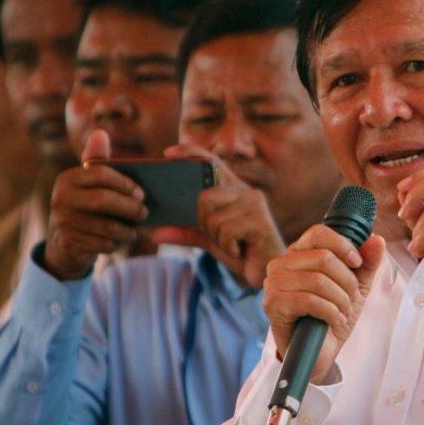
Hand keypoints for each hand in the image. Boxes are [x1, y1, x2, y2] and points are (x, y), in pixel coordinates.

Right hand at [43, 129, 146, 280]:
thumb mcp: (89, 183)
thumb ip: (97, 160)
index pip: (100, 173)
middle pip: (104, 200)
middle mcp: (60, 198)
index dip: (125, 183)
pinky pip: (103, 244)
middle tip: (144, 213)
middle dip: (130, 208)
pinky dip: (116, 244)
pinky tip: (118, 241)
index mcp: (67, 178)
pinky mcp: (68, 243)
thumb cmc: (85, 205)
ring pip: (106, 227)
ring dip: (126, 230)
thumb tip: (100, 133)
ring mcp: (62, 221)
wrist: (64, 242)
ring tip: (133, 230)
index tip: (141, 193)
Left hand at [151, 144, 285, 288]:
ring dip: (218, 239)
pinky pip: (225, 231)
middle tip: (222, 238)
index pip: (212, 163)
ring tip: (235, 245)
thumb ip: (186, 233)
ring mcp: (254, 204)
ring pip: (212, 218)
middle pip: (204, 197)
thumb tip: (157, 233)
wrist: (266, 272)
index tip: (168, 153)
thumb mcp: (210, 240)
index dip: (190, 153)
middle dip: (204, 224)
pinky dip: (228, 247)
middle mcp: (246, 191)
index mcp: (234, 190)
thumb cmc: (242, 251)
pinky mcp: (259, 220)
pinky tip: (241, 250)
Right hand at [262, 226, 384, 383]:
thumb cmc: (332, 317)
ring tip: (344, 312)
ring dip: (340, 299)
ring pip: (318, 280)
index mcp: (298, 253)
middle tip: (352, 299)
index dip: (343, 246)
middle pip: (323, 258)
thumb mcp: (356, 287)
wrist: (318, 354)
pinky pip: (309, 300)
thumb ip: (367, 263)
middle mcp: (281, 264)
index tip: (357, 264)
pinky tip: (335, 320)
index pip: (318, 233)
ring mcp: (274, 284)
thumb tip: (377, 240)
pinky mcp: (273, 304)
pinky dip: (330, 312)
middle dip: (347, 281)